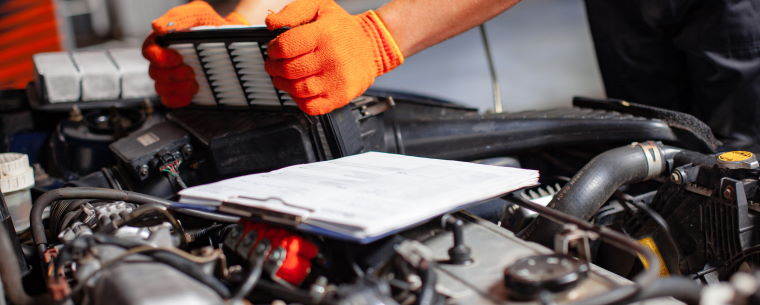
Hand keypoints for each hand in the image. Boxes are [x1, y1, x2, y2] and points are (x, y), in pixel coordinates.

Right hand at [142, 1, 248, 107]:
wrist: (231, 39)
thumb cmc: (212, 24)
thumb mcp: (199, 13)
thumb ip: (180, 17)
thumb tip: (157, 27)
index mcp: (163, 41)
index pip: (148, 52)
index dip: (159, 58)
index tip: (177, 58)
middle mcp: (164, 59)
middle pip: (154, 73)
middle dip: (172, 75)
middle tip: (191, 72)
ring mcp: (172, 76)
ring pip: (161, 88)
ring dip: (177, 88)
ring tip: (195, 83)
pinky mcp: (181, 90)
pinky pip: (170, 101)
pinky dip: (178, 100)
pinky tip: (190, 94)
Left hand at [265, 0, 403, 114]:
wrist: (373, 46)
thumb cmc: (343, 28)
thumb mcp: (320, 7)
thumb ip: (292, 12)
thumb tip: (271, 22)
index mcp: (324, 34)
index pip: (285, 47)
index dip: (272, 50)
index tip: (274, 50)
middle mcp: (331, 58)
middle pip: (288, 70)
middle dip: (274, 68)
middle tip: (275, 65)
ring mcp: (337, 81)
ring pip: (297, 90)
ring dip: (283, 85)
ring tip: (284, 77)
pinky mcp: (340, 97)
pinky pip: (310, 107)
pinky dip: (299, 100)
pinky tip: (300, 89)